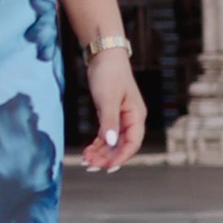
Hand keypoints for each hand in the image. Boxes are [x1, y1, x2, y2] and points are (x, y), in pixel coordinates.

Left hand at [82, 42, 146, 172]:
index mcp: (137, 116)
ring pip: (113, 142)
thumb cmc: (109, 73)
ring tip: (86, 161)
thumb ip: (109, 122)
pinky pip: (106, 135)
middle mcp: (131, 119)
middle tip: (90, 166)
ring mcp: (121, 118)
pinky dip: (97, 144)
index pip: (133, 143)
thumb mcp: (108, 98)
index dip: (121, 157)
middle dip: (107, 157)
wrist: (103, 54)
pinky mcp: (110, 115)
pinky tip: (88, 151)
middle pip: (122, 145)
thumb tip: (109, 143)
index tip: (108, 167)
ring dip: (101, 153)